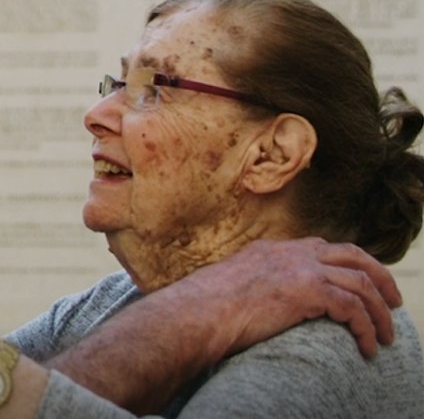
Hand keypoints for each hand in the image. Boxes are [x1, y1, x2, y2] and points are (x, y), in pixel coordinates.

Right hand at [170, 237, 400, 359]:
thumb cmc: (206, 306)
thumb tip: (261, 299)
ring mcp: (301, 268)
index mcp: (274, 248)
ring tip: (386, 335)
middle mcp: (291, 252)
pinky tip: (367, 346)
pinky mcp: (308, 290)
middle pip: (354, 254)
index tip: (362, 283)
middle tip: (393, 302)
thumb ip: (255, 281)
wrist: (198, 310)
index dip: (350, 264)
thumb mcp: (234, 281)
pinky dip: (367, 329)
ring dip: (380, 312)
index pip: (324, 246)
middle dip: (380, 278)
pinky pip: (353, 308)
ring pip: (361, 283)